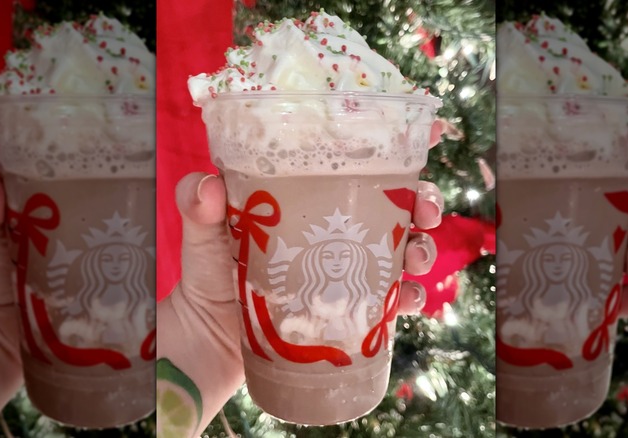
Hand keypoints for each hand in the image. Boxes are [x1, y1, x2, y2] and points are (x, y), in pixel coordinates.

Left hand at [157, 129, 444, 436]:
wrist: (208, 340)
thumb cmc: (207, 275)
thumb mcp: (202, 233)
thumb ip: (197, 206)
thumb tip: (207, 188)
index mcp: (308, 197)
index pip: (356, 162)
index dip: (398, 145)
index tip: (430, 132)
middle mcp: (334, 229)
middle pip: (394, 205)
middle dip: (422, 201)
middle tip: (426, 210)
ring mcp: (346, 270)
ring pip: (403, 250)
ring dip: (423, 249)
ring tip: (418, 257)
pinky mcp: (350, 308)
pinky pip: (391, 301)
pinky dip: (410, 298)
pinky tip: (410, 299)